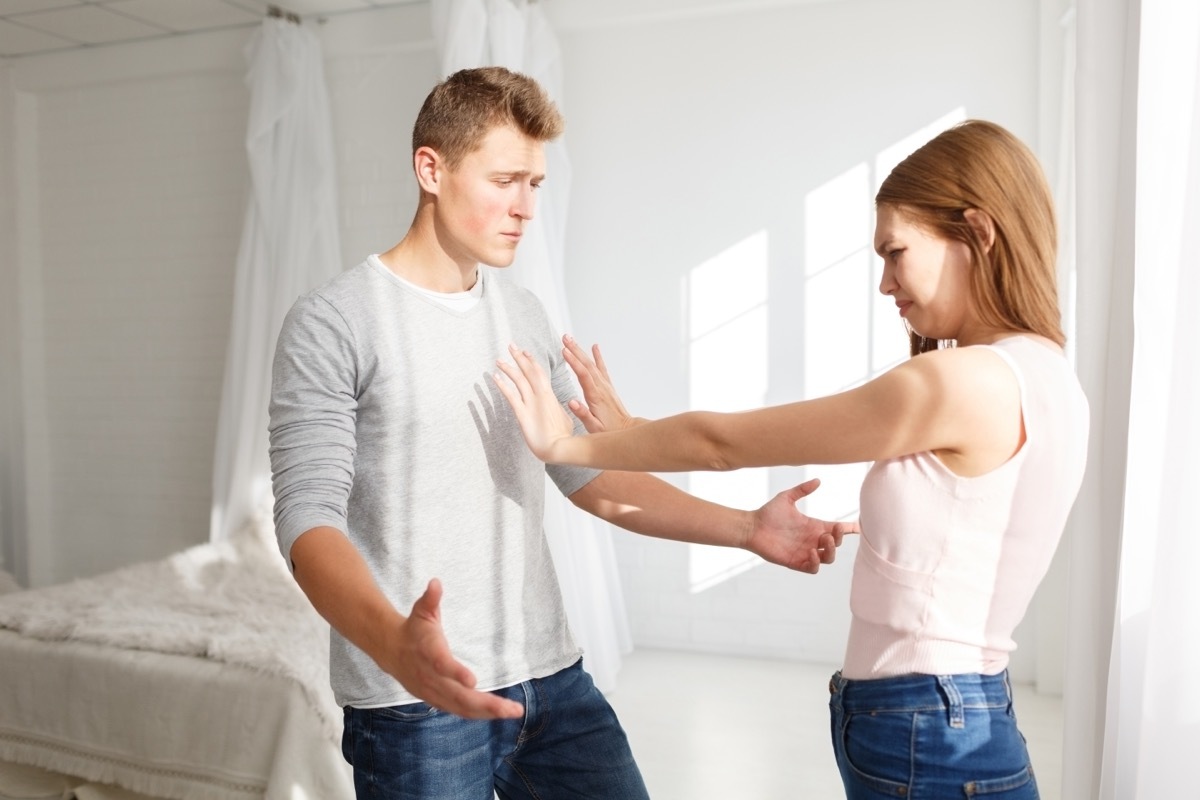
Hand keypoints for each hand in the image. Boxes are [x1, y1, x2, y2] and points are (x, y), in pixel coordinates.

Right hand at [383, 579, 523, 719]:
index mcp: (429, 652)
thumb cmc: (413, 628)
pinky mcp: (435, 700)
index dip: (456, 673)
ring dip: (487, 712)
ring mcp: (432, 692)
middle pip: (459, 695)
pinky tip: (497, 713)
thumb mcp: (421, 610)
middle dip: (487, 703)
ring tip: (512, 711)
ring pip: (461, 707)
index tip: (473, 680)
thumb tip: (435, 582)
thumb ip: (430, 598)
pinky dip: (477, 714)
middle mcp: (430, 676)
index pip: (442, 665)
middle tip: (511, 708)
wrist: (390, 650)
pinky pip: (458, 710)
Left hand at [494, 343, 577, 461]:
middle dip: (519, 357)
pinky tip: (495, 377)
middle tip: (511, 346)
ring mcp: (531, 403)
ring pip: (518, 380)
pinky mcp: (522, 414)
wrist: (560, 448)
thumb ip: (559, 410)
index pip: (540, 373)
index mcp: (551, 395)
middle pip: (529, 371)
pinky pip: (510, 395)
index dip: (532, 361)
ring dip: (508, 368)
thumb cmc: (564, 437)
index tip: (526, 352)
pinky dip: (502, 385)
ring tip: (499, 359)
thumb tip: (560, 408)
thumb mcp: (565, 418)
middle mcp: (541, 395)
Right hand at [561, 335, 637, 433]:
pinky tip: (595, 347)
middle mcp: (601, 388)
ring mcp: (605, 386)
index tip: (564, 351)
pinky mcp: (608, 387)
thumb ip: (582, 414)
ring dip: (581, 351)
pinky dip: (598, 356)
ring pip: (592, 364)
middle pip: (587, 365)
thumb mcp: (593, 427)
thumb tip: (571, 402)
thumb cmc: (608, 431)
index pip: (583, 375)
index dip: (573, 362)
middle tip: (564, 338)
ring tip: (571, 339)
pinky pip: (602, 368)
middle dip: (575, 350)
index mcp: (595, 397)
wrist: (626, 430)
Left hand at [745, 478, 855, 573]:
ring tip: (822, 540)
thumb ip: (802, 490)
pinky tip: (811, 552)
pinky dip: (816, 562)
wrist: (752, 526)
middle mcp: (812, 540)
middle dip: (838, 539)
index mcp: (813, 526)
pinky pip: (813, 568)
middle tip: (829, 532)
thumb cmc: (768, 513)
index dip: (849, 529)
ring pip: (828, 558)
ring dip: (829, 551)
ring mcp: (805, 552)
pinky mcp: (795, 562)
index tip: (858, 527)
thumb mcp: (787, 498)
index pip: (836, 530)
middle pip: (835, 545)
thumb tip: (818, 480)